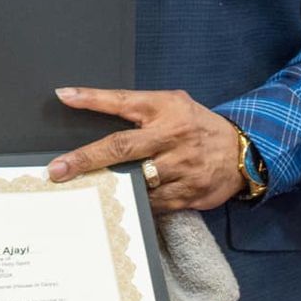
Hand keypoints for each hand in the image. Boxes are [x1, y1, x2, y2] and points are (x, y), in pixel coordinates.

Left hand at [47, 87, 244, 212]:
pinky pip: (151, 203)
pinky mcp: (187, 194)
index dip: (92, 98)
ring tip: (80, 192)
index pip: (123, 101)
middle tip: (57, 170)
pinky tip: (117, 203)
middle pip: (121, 148)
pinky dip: (133, 202)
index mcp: (165, 109)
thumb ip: (139, 109)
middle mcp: (172, 137)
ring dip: (106, 187)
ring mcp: (181, 167)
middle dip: (86, 159)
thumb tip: (93, 109)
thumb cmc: (196, 125)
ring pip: (134, 180)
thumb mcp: (171, 104)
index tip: (64, 96)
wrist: (242, 152)